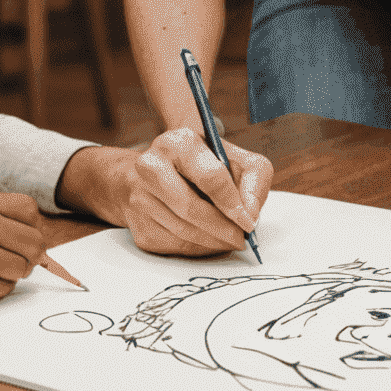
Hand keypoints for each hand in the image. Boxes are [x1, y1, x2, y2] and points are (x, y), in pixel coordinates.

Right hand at [0, 190, 45, 307]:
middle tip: (25, 256)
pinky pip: (3, 288)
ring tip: (3, 268)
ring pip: (22, 267)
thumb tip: (17, 219)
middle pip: (34, 241)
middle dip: (34, 251)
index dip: (33, 222)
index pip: (28, 208)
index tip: (28, 231)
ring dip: (16, 271)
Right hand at [122, 127, 272, 255]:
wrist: (163, 171)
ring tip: (230, 241)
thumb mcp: (237, 159)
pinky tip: (209, 241)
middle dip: (221, 228)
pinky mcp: (137, 223)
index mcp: (178, 142)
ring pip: (180, 230)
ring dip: (211, 242)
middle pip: (190, 207)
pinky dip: (196, 248)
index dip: (231, 203)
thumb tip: (250, 213)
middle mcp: (151, 165)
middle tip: (241, 239)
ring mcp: (139, 195)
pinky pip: (171, 244)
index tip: (247, 222)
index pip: (209, 176)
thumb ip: (254, 179)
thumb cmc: (206, 165)